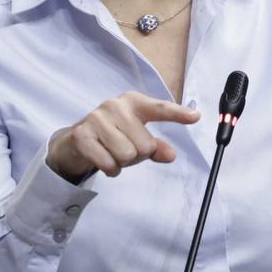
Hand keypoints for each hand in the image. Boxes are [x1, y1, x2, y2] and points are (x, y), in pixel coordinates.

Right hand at [45, 92, 199, 181]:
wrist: (75, 142)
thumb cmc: (112, 137)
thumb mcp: (137, 139)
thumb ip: (156, 147)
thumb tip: (171, 155)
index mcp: (133, 102)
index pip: (159, 109)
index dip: (178, 114)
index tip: (196, 117)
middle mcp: (115, 105)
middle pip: (145, 145)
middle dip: (137, 155)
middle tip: (123, 149)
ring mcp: (96, 118)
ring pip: (127, 154)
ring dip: (122, 162)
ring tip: (112, 153)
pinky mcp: (82, 135)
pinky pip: (109, 163)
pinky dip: (110, 169)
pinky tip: (103, 161)